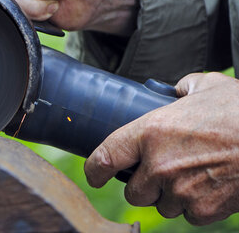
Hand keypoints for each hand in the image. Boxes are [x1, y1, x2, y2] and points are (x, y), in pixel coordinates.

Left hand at [84, 72, 238, 224]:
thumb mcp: (204, 85)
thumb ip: (180, 88)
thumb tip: (172, 90)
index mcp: (150, 132)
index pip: (104, 157)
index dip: (94, 170)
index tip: (94, 174)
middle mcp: (159, 165)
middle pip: (133, 192)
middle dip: (143, 185)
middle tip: (159, 172)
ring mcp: (181, 191)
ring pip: (161, 205)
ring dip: (170, 196)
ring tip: (190, 176)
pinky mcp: (205, 210)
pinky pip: (189, 216)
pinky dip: (195, 206)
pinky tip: (207, 187)